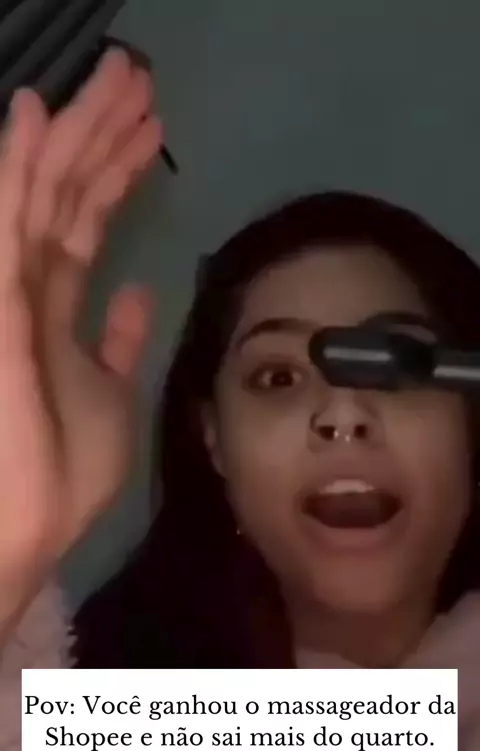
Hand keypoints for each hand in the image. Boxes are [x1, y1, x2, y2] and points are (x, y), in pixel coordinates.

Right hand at [0, 49, 161, 634]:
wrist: (25, 526)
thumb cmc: (62, 473)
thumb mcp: (111, 397)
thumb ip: (118, 341)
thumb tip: (136, 290)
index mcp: (59, 310)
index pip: (88, 223)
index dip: (116, 173)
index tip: (152, 128)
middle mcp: (31, 287)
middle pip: (69, 195)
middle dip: (103, 135)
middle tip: (140, 79)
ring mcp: (9, 291)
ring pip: (42, 194)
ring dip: (78, 134)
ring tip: (119, 79)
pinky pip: (7, 226)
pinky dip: (17, 168)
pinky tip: (35, 113)